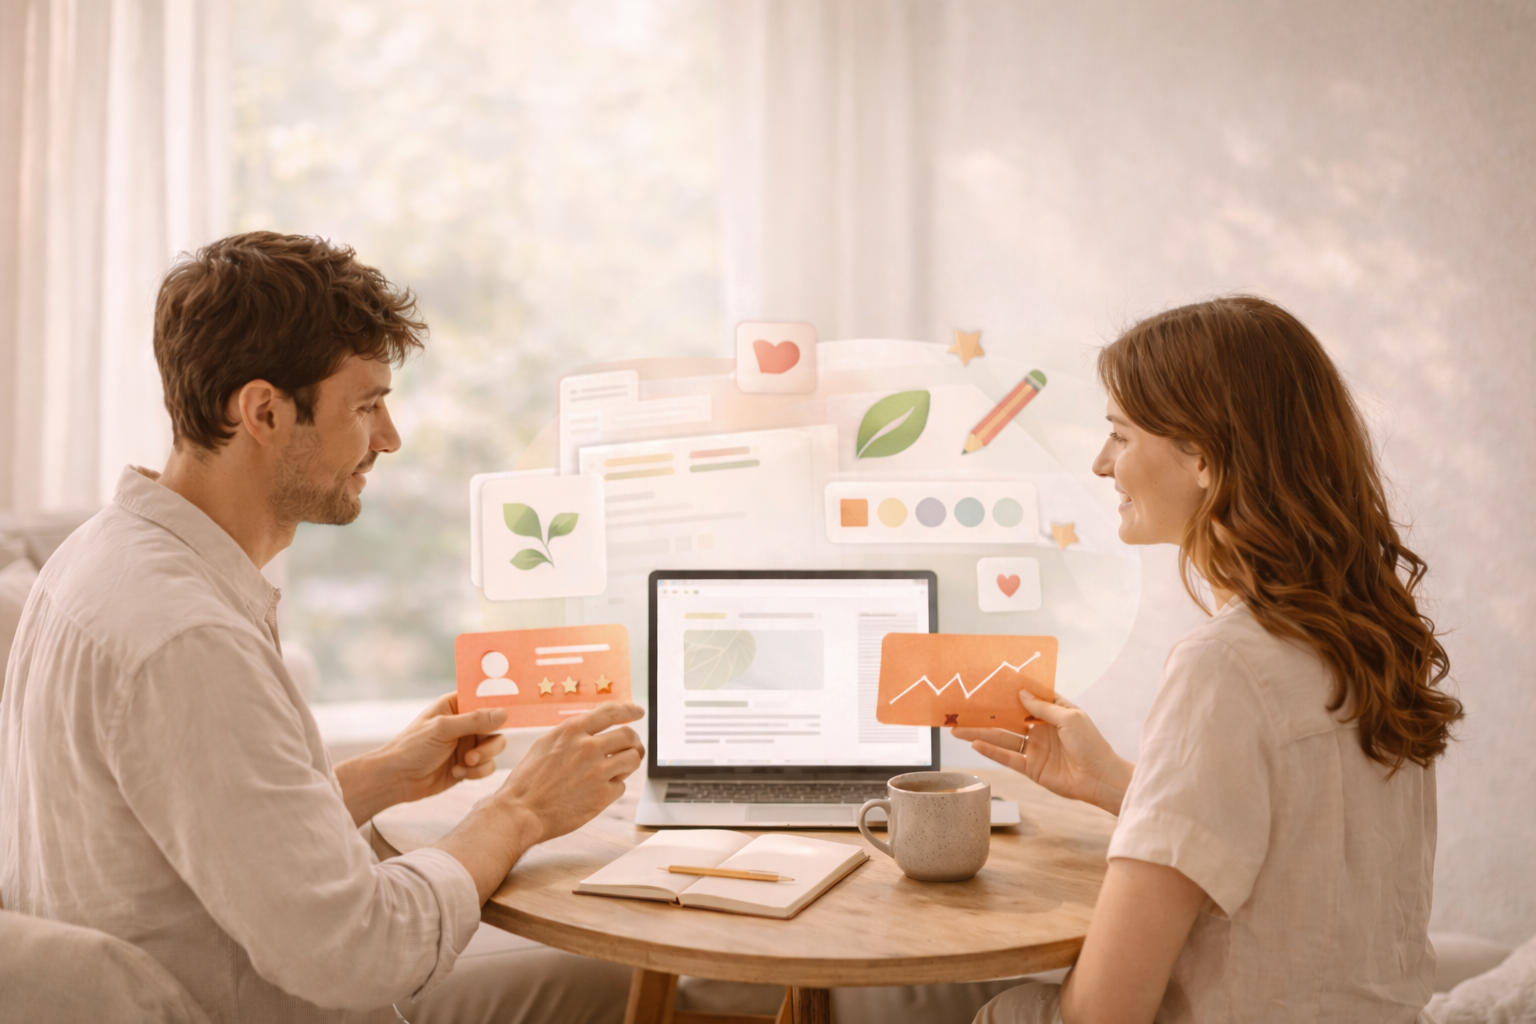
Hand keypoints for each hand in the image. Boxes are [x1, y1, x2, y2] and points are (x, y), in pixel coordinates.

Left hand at [335, 693, 507, 824]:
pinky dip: (477, 772)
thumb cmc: (413, 747)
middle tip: (474, 754)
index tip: (512, 711)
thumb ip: (475, 720)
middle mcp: (465, 723)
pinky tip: (457, 774)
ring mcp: (467, 744)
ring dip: (483, 759)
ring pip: (495, 748)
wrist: (397, 779)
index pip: (485, 698)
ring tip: (464, 765)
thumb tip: (504, 713)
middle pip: (496, 727)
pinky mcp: (468, 765)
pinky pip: (487, 766)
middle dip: (489, 743)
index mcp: (456, 705)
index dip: (499, 703)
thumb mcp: (443, 729)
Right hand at [490, 701, 645, 843]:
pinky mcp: (602, 795)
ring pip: (633, 758)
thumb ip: (571, 734)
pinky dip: (615, 787)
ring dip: (629, 763)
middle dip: (633, 741)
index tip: (638, 712)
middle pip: (629, 735)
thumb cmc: (528, 781)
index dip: (629, 709)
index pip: (611, 711)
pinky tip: (601, 790)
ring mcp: (597, 771)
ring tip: (618, 769)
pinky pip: (622, 785)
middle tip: (631, 748)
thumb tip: (592, 728)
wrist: (521, 812)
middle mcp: (588, 747)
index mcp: (572, 730)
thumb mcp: (545, 744)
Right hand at [952, 693, 1132, 815]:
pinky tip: (975, 744)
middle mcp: (1040, 729)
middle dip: (986, 714)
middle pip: (1007, 719)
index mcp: (1052, 712)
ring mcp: (1034, 749)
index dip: (1008, 691)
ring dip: (981, 733)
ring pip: (1002, 738)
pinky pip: (1007, 758)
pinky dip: (991, 751)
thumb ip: (1042, 707)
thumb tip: (1020, 694)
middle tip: (963, 707)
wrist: (1100, 778)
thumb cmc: (1091, 743)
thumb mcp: (1069, 717)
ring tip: (958, 728)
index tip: (987, 683)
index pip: (1026, 698)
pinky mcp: (1031, 768)